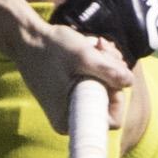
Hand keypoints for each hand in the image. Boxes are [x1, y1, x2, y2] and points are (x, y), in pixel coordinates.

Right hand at [14, 20, 135, 136]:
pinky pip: (97, 78)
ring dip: (108, 62)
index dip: (117, 95)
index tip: (108, 73)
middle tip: (103, 48)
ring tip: (96, 44)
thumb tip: (130, 82)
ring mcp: (73, 101)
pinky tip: (93, 45)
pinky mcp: (74, 88)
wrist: (28, 38)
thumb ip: (109, 71)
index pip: (112, 119)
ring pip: (107, 85)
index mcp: (69, 119)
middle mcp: (71, 116)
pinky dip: (100, 62)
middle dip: (113, 71)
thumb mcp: (83, 57)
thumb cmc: (51, 49)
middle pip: (111, 99)